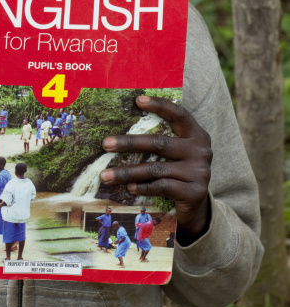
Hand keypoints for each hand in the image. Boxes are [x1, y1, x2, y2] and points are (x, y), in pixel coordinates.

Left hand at [100, 95, 211, 246]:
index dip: (160, 105)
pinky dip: (143, 187)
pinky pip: (162, 186)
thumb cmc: (178, 173)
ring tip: (106, 175)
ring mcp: (199, 172)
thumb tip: (119, 135)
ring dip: (127, 172)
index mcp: (196, 135)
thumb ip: (160, 141)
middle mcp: (200, 151)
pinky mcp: (195, 192)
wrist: (197, 206)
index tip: (138, 100)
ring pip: (156, 169)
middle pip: (159, 143)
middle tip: (105, 144)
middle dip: (129, 143)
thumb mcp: (174, 154)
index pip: (179, 114)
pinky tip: (129, 188)